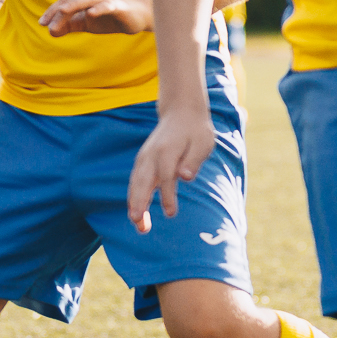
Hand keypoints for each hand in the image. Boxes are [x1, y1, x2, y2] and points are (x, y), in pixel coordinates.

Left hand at [39, 0, 151, 36]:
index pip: (65, 2)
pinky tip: (90, 13)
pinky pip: (108, 5)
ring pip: (87, 0)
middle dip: (58, 12)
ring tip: (61, 13)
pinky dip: (99, 8)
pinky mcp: (119, 6)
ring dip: (73, 6)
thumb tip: (51, 31)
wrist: (137, 17)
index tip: (41, 23)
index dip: (52, 12)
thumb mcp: (86, 23)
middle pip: (72, 0)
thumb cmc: (109, 18)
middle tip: (46, 24)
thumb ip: (70, 25)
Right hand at [127, 109, 214, 233]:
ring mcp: (144, 157)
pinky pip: (135, 181)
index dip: (167, 195)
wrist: (181, 113)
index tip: (171, 213)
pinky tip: (137, 213)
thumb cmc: (195, 131)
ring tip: (138, 224)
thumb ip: (193, 160)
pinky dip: (134, 197)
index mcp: (167, 150)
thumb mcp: (203, 142)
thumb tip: (186, 177)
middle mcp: (152, 154)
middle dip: (139, 202)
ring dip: (134, 203)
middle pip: (143, 180)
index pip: (166, 175)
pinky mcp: (142, 162)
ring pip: (136, 183)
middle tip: (138, 223)